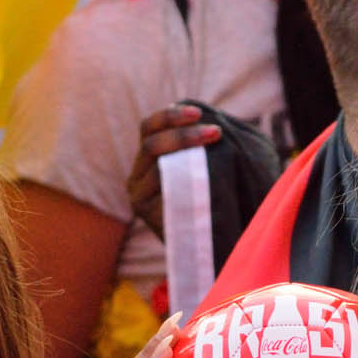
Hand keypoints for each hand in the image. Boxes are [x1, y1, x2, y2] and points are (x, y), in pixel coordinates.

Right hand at [128, 104, 221, 238]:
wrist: (218, 244)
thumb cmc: (219, 198)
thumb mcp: (211, 164)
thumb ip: (207, 142)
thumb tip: (218, 120)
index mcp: (148, 159)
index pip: (149, 128)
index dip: (170, 116)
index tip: (199, 113)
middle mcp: (138, 177)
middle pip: (150, 144)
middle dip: (183, 134)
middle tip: (216, 132)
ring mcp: (140, 198)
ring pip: (157, 167)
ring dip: (189, 154)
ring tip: (218, 150)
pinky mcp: (148, 216)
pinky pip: (164, 192)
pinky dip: (185, 180)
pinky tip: (208, 177)